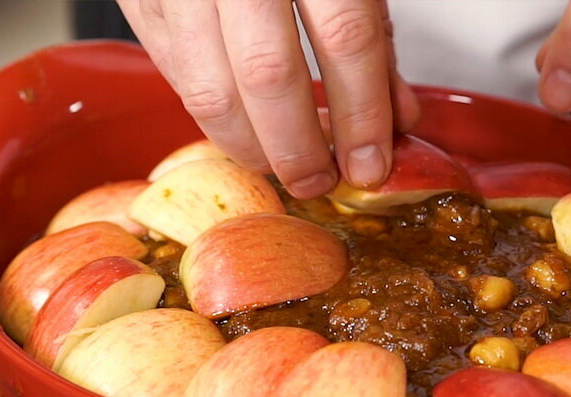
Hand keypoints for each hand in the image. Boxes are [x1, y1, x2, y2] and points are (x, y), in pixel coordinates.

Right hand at [117, 0, 419, 197]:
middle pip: (270, 76)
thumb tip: (396, 120)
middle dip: (300, 149)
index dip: (362, 115)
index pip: (346, 40)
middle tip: (321, 181)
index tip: (371, 164)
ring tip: (281, 166)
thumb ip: (375, 40)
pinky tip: (243, 129)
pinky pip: (174, 75)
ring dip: (251, 147)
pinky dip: (212, 116)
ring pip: (210, 90)